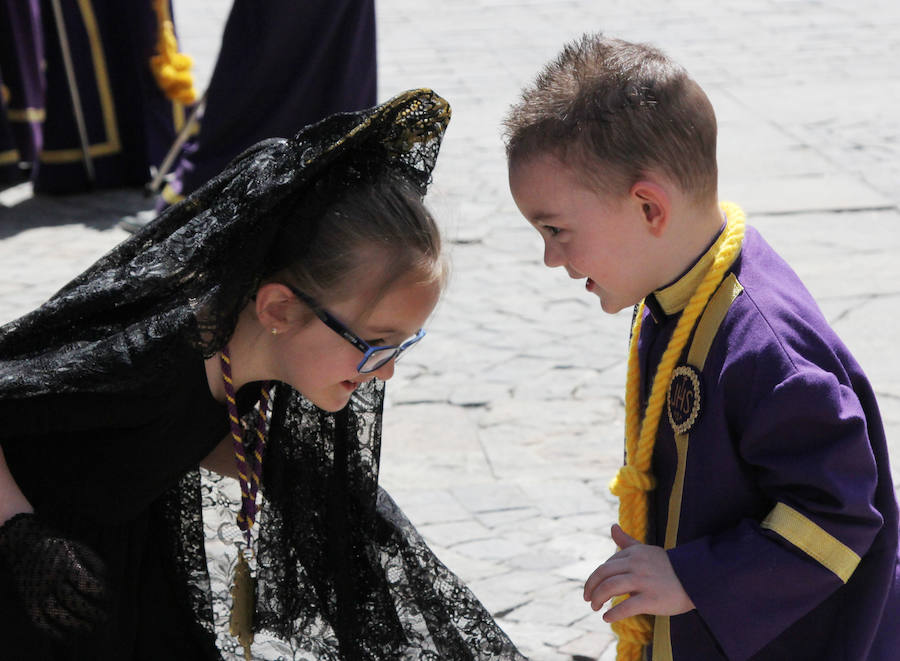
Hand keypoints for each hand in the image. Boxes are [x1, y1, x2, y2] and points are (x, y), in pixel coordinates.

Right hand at [0, 513, 109, 639]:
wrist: (25, 544)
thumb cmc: (60, 547)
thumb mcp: (80, 547)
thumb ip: (95, 562)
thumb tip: (108, 582)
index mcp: (67, 563)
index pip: (86, 583)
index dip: (100, 593)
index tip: (108, 597)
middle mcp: (52, 578)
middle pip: (73, 601)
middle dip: (92, 613)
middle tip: (104, 618)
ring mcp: (39, 591)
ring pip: (57, 614)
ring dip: (76, 625)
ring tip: (90, 629)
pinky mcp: (28, 601)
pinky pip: (39, 621)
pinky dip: (53, 632)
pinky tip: (67, 637)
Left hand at [583, 524, 694, 622]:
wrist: (696, 580)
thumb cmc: (669, 567)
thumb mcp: (646, 550)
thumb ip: (627, 541)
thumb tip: (612, 526)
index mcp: (634, 553)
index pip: (607, 565)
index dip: (597, 578)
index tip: (593, 588)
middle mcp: (636, 565)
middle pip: (603, 574)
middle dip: (591, 587)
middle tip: (588, 599)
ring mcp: (643, 582)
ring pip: (610, 588)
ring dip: (598, 599)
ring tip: (595, 608)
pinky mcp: (651, 599)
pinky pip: (625, 607)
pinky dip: (613, 614)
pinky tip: (607, 618)